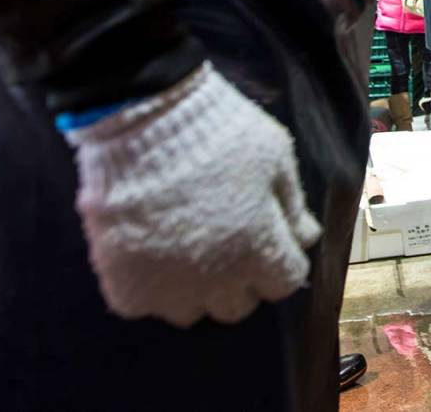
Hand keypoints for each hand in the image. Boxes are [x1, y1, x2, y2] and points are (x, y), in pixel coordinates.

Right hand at [62, 63, 321, 326]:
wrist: (143, 117)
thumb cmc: (220, 131)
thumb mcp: (275, 156)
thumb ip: (292, 203)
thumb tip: (306, 237)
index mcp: (258, 247)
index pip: (286, 281)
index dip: (282, 260)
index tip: (271, 240)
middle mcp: (215, 277)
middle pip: (239, 306)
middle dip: (242, 279)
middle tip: (230, 245)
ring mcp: (166, 284)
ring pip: (191, 312)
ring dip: (197, 289)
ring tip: (190, 252)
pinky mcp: (124, 281)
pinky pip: (144, 305)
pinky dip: (152, 287)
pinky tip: (155, 255)